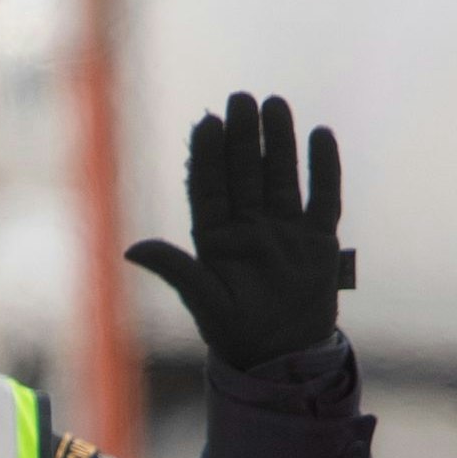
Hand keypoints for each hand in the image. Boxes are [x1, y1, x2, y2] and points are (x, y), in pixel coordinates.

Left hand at [123, 91, 353, 368]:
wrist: (282, 358)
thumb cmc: (234, 333)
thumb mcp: (204, 301)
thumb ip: (176, 270)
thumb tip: (132, 249)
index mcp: (215, 238)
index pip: (210, 187)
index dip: (208, 155)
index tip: (206, 123)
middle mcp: (248, 227)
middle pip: (245, 172)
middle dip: (243, 136)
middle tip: (240, 99)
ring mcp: (285, 230)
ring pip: (281, 176)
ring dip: (278, 142)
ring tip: (275, 104)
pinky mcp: (318, 240)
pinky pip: (323, 197)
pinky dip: (323, 168)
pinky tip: (320, 135)